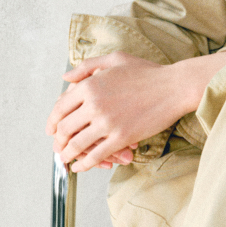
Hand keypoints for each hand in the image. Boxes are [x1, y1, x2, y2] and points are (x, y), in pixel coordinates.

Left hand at [48, 54, 185, 172]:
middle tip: (58, 147)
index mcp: (90, 85)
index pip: (60, 108)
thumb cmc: (147, 72)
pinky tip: (80, 167)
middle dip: (58, 141)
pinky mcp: (122, 138)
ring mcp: (108, 122)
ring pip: (77, 144)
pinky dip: (85, 164)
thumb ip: (87, 66)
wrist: (174, 87)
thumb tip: (65, 78)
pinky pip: (96, 155)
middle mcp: (94, 104)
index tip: (51, 130)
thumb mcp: (115, 59)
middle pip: (65, 128)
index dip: (52, 122)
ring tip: (65, 159)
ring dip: (67, 155)